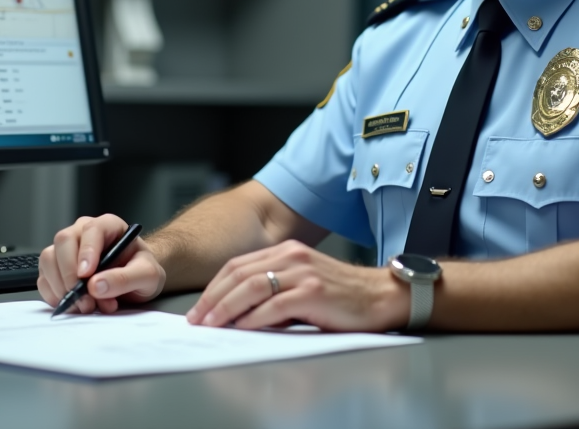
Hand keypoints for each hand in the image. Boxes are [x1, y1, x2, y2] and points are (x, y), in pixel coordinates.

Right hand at [37, 214, 165, 314]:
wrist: (137, 282)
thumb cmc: (142, 271)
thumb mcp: (147, 276)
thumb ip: (125, 278)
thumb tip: (96, 285)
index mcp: (108, 226)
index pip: (92, 230)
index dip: (87, 251)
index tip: (87, 275)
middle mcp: (83, 232)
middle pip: (63, 242)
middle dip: (71, 274)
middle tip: (86, 301)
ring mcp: (67, 250)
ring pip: (49, 260)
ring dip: (62, 287)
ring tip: (85, 306)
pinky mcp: (56, 269)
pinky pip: (44, 279)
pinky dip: (55, 295)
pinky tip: (74, 306)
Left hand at [185, 240, 408, 331]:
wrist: (380, 296)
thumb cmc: (341, 296)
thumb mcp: (303, 283)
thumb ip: (274, 290)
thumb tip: (238, 312)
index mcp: (287, 251)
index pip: (238, 265)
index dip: (214, 287)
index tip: (199, 308)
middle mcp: (292, 256)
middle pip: (239, 274)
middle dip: (212, 298)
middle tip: (197, 319)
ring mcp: (303, 272)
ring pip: (252, 286)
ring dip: (226, 307)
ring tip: (212, 324)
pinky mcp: (314, 291)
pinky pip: (274, 305)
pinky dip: (254, 317)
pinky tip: (242, 327)